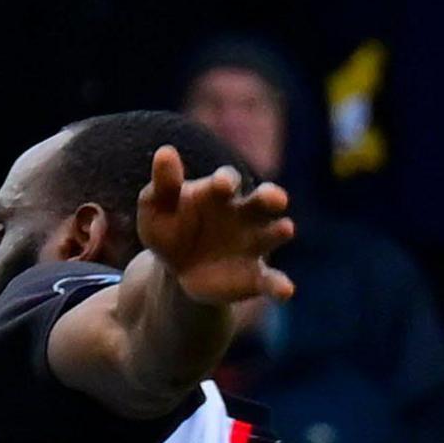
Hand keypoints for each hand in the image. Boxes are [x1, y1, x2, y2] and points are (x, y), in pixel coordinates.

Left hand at [137, 144, 295, 306]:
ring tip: (284, 229)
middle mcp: (245, 214)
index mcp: (220, 194)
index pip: (226, 181)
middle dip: (270, 196)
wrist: (176, 272)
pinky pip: (272, 280)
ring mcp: (254, 243)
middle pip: (264, 200)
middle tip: (274, 197)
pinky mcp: (256, 275)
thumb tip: (165, 151)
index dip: (224, 181)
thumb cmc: (170, 229)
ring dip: (281, 230)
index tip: (220, 185)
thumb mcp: (158, 208)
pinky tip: (285, 291)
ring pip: (275, 232)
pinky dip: (280, 285)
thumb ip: (163, 183)